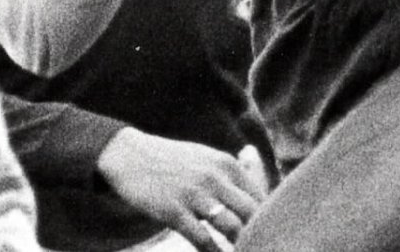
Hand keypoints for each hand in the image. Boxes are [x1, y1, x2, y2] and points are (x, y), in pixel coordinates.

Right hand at [96, 129, 265, 250]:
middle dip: (260, 235)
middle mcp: (214, 177)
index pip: (262, 197)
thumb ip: (233, 173)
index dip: (270, 220)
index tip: (270, 234)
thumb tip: (261, 190)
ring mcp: (194, 194)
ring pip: (232, 228)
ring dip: (240, 246)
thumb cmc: (171, 160)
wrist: (128, 155)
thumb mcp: (205, 157)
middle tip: (263, 247)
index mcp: (226, 164)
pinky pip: (202, 240)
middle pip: (253, 214)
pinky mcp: (174, 211)